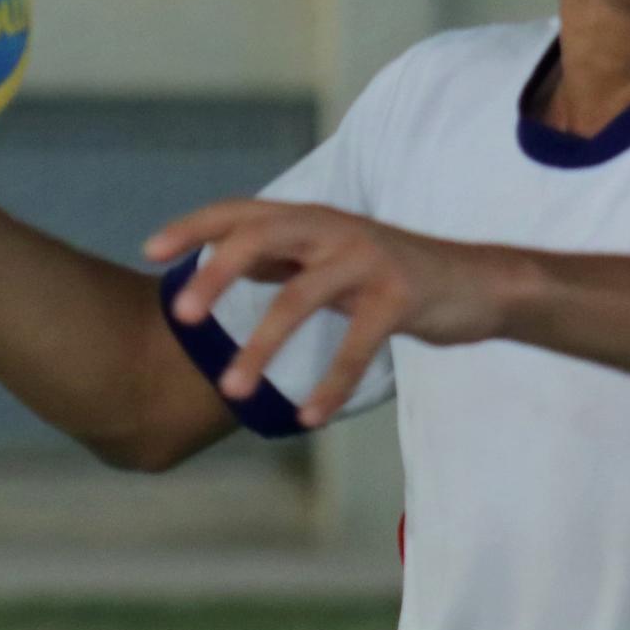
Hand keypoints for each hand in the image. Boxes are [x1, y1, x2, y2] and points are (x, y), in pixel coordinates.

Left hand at [144, 201, 514, 427]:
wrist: (481, 283)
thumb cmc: (396, 275)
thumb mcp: (334, 259)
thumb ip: (284, 257)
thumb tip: (225, 262)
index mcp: (312, 219)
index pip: (242, 212)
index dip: (194, 226)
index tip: (148, 250)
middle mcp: (334, 229)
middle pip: (261, 239)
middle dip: (216, 274)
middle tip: (183, 315)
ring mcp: (367, 259)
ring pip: (300, 298)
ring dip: (261, 346)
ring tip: (232, 389)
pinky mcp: (400, 295)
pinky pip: (354, 343)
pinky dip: (330, 383)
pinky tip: (308, 417)